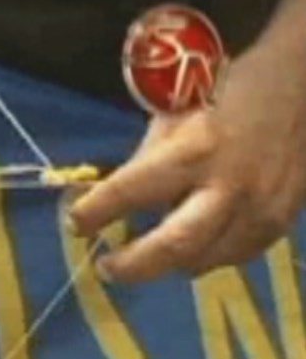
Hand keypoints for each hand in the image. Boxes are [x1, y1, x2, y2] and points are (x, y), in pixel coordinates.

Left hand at [67, 40, 305, 282]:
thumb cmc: (229, 91)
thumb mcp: (176, 114)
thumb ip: (147, 160)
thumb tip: (109, 197)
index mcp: (196, 150)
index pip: (130, 191)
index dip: (95, 212)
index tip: (74, 224)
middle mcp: (229, 185)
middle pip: (173, 246)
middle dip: (133, 265)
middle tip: (106, 267)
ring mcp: (262, 208)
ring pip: (204, 260)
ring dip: (168, 265)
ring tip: (144, 258)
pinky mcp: (283, 220)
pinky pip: (236, 256)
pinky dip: (205, 257)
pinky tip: (190, 250)